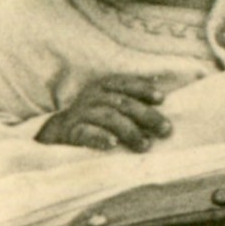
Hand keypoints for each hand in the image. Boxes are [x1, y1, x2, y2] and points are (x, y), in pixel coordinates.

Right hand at [36, 75, 170, 150]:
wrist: (58, 131)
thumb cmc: (94, 114)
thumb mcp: (111, 99)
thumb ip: (133, 93)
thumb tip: (160, 81)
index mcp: (104, 87)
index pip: (126, 84)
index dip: (144, 89)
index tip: (162, 98)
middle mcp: (93, 97)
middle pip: (123, 103)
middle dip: (146, 115)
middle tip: (166, 130)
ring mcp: (81, 114)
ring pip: (108, 118)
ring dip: (129, 130)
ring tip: (145, 144)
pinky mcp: (71, 132)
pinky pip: (85, 133)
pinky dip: (99, 137)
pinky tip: (113, 144)